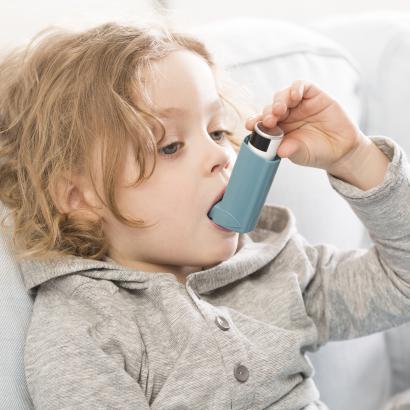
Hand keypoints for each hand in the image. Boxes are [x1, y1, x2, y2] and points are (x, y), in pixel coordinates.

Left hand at [245, 80, 368, 173]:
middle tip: (269, 120)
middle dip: (267, 112)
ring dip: (279, 100)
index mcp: (277, 129)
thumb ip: (290, 150)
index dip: (254, 121)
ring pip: (282, 95)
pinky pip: (301, 86)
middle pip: (270, 108)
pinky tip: (294, 95)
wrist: (341, 150)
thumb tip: (280, 150)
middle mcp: (285, 115)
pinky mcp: (313, 95)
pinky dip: (295, 88)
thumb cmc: (316, 152)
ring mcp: (298, 105)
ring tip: (280, 109)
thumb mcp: (301, 153)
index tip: (250, 125)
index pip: (261, 122)